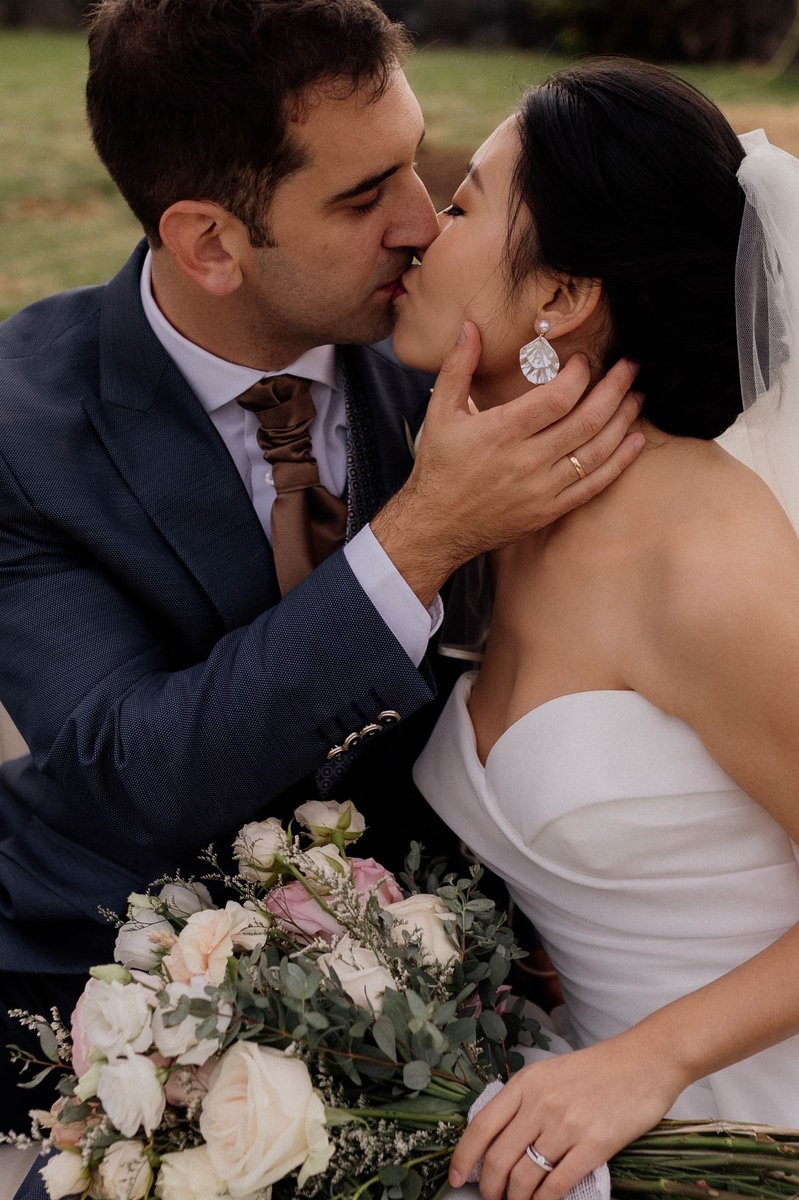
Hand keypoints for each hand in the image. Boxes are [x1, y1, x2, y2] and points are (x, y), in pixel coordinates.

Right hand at [371, 322, 643, 605]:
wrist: (436, 526)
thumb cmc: (439, 466)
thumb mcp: (439, 413)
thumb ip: (457, 367)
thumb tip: (471, 327)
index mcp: (501, 432)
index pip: (557, 398)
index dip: (580, 374)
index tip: (585, 360)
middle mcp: (527, 461)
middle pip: (586, 420)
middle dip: (615, 388)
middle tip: (631, 366)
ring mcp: (542, 488)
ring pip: (597, 451)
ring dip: (624, 420)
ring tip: (637, 396)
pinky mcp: (550, 509)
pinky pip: (594, 485)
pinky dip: (620, 462)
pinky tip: (636, 441)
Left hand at [449, 1034, 684, 1199]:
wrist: (645, 1061)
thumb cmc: (597, 1070)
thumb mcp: (550, 1074)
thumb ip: (524, 1101)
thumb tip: (497, 1140)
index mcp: (526, 1083)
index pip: (482, 1125)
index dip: (464, 1157)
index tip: (457, 1178)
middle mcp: (541, 1103)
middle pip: (499, 1158)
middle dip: (490, 1188)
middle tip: (492, 1199)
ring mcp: (567, 1124)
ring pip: (525, 1176)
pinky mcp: (595, 1145)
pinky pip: (557, 1184)